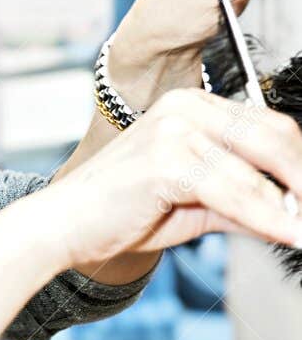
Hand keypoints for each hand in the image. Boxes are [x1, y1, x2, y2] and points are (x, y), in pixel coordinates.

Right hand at [31, 87, 301, 272]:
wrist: (61, 227)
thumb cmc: (116, 212)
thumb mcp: (195, 206)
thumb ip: (243, 204)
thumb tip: (292, 216)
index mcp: (193, 106)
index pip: (269, 126)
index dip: (299, 164)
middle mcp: (186, 107)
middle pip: (274, 136)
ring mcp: (176, 130)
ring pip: (259, 167)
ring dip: (292, 205)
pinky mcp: (166, 160)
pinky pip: (234, 192)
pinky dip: (266, 217)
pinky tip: (287, 233)